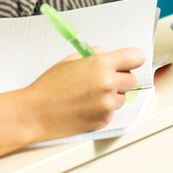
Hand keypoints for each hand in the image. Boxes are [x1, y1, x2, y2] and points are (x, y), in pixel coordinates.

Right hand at [25, 47, 144, 141]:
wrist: (35, 113)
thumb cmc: (48, 87)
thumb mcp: (69, 61)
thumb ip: (92, 55)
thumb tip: (105, 53)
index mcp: (101, 64)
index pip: (136, 57)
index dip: (130, 60)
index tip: (126, 62)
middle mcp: (108, 83)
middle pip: (132, 79)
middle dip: (120, 78)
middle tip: (102, 80)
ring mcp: (107, 104)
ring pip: (122, 97)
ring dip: (112, 95)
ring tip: (89, 96)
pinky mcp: (104, 120)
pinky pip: (112, 111)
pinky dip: (103, 109)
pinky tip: (86, 107)